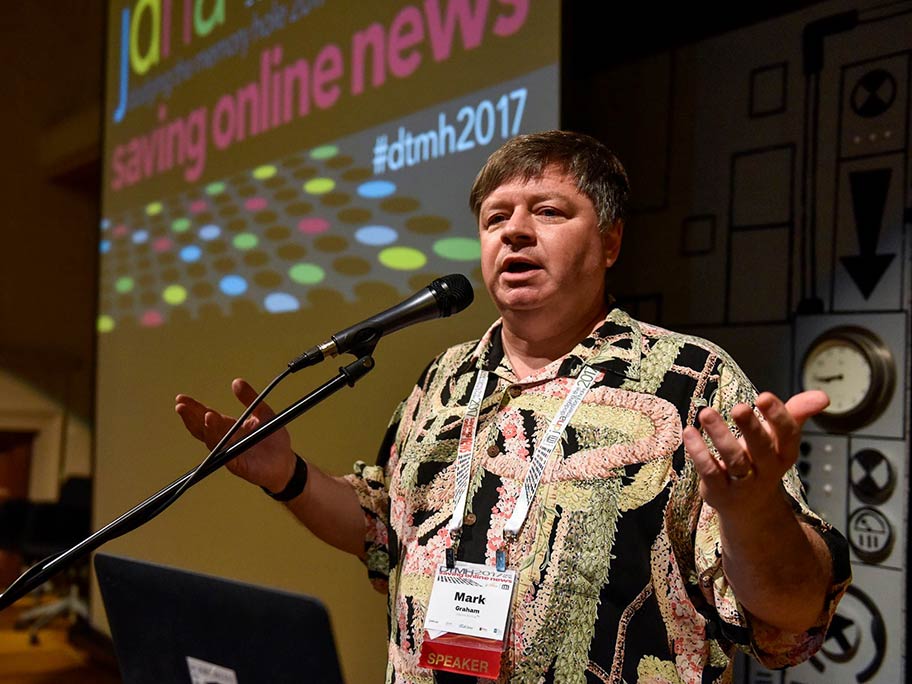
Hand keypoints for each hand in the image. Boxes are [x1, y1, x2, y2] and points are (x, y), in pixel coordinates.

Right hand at [175, 378, 295, 492]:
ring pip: (212, 442)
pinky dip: (221, 446)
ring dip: (207, 429)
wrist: (286, 462)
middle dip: (191, 417)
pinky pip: (226, 456)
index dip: (193, 407)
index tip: (181, 398)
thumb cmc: (273, 439)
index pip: (206, 416)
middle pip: (202, 428)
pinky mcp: (239, 465)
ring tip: (206, 416)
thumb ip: (250, 398)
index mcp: (228, 427)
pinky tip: (217, 438)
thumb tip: (236, 382)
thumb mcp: (262, 412)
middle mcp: (225, 440)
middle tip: (181, 405)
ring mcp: (230, 453)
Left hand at [682, 390, 828, 513]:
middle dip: (751, 428)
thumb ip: (796, 413)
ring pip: (733, 459)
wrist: (749, 508)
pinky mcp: (719, 491)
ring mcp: (742, 483)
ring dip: (720, 435)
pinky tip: (689, 432)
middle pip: (761, 448)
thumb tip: (823, 396)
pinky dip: (699, 452)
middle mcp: (766, 470)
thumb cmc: (763, 460)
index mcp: (784, 454)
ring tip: (706, 413)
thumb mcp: (779, 438)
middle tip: (739, 407)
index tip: (764, 396)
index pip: (787, 435)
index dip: (778, 417)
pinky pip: (709, 471)